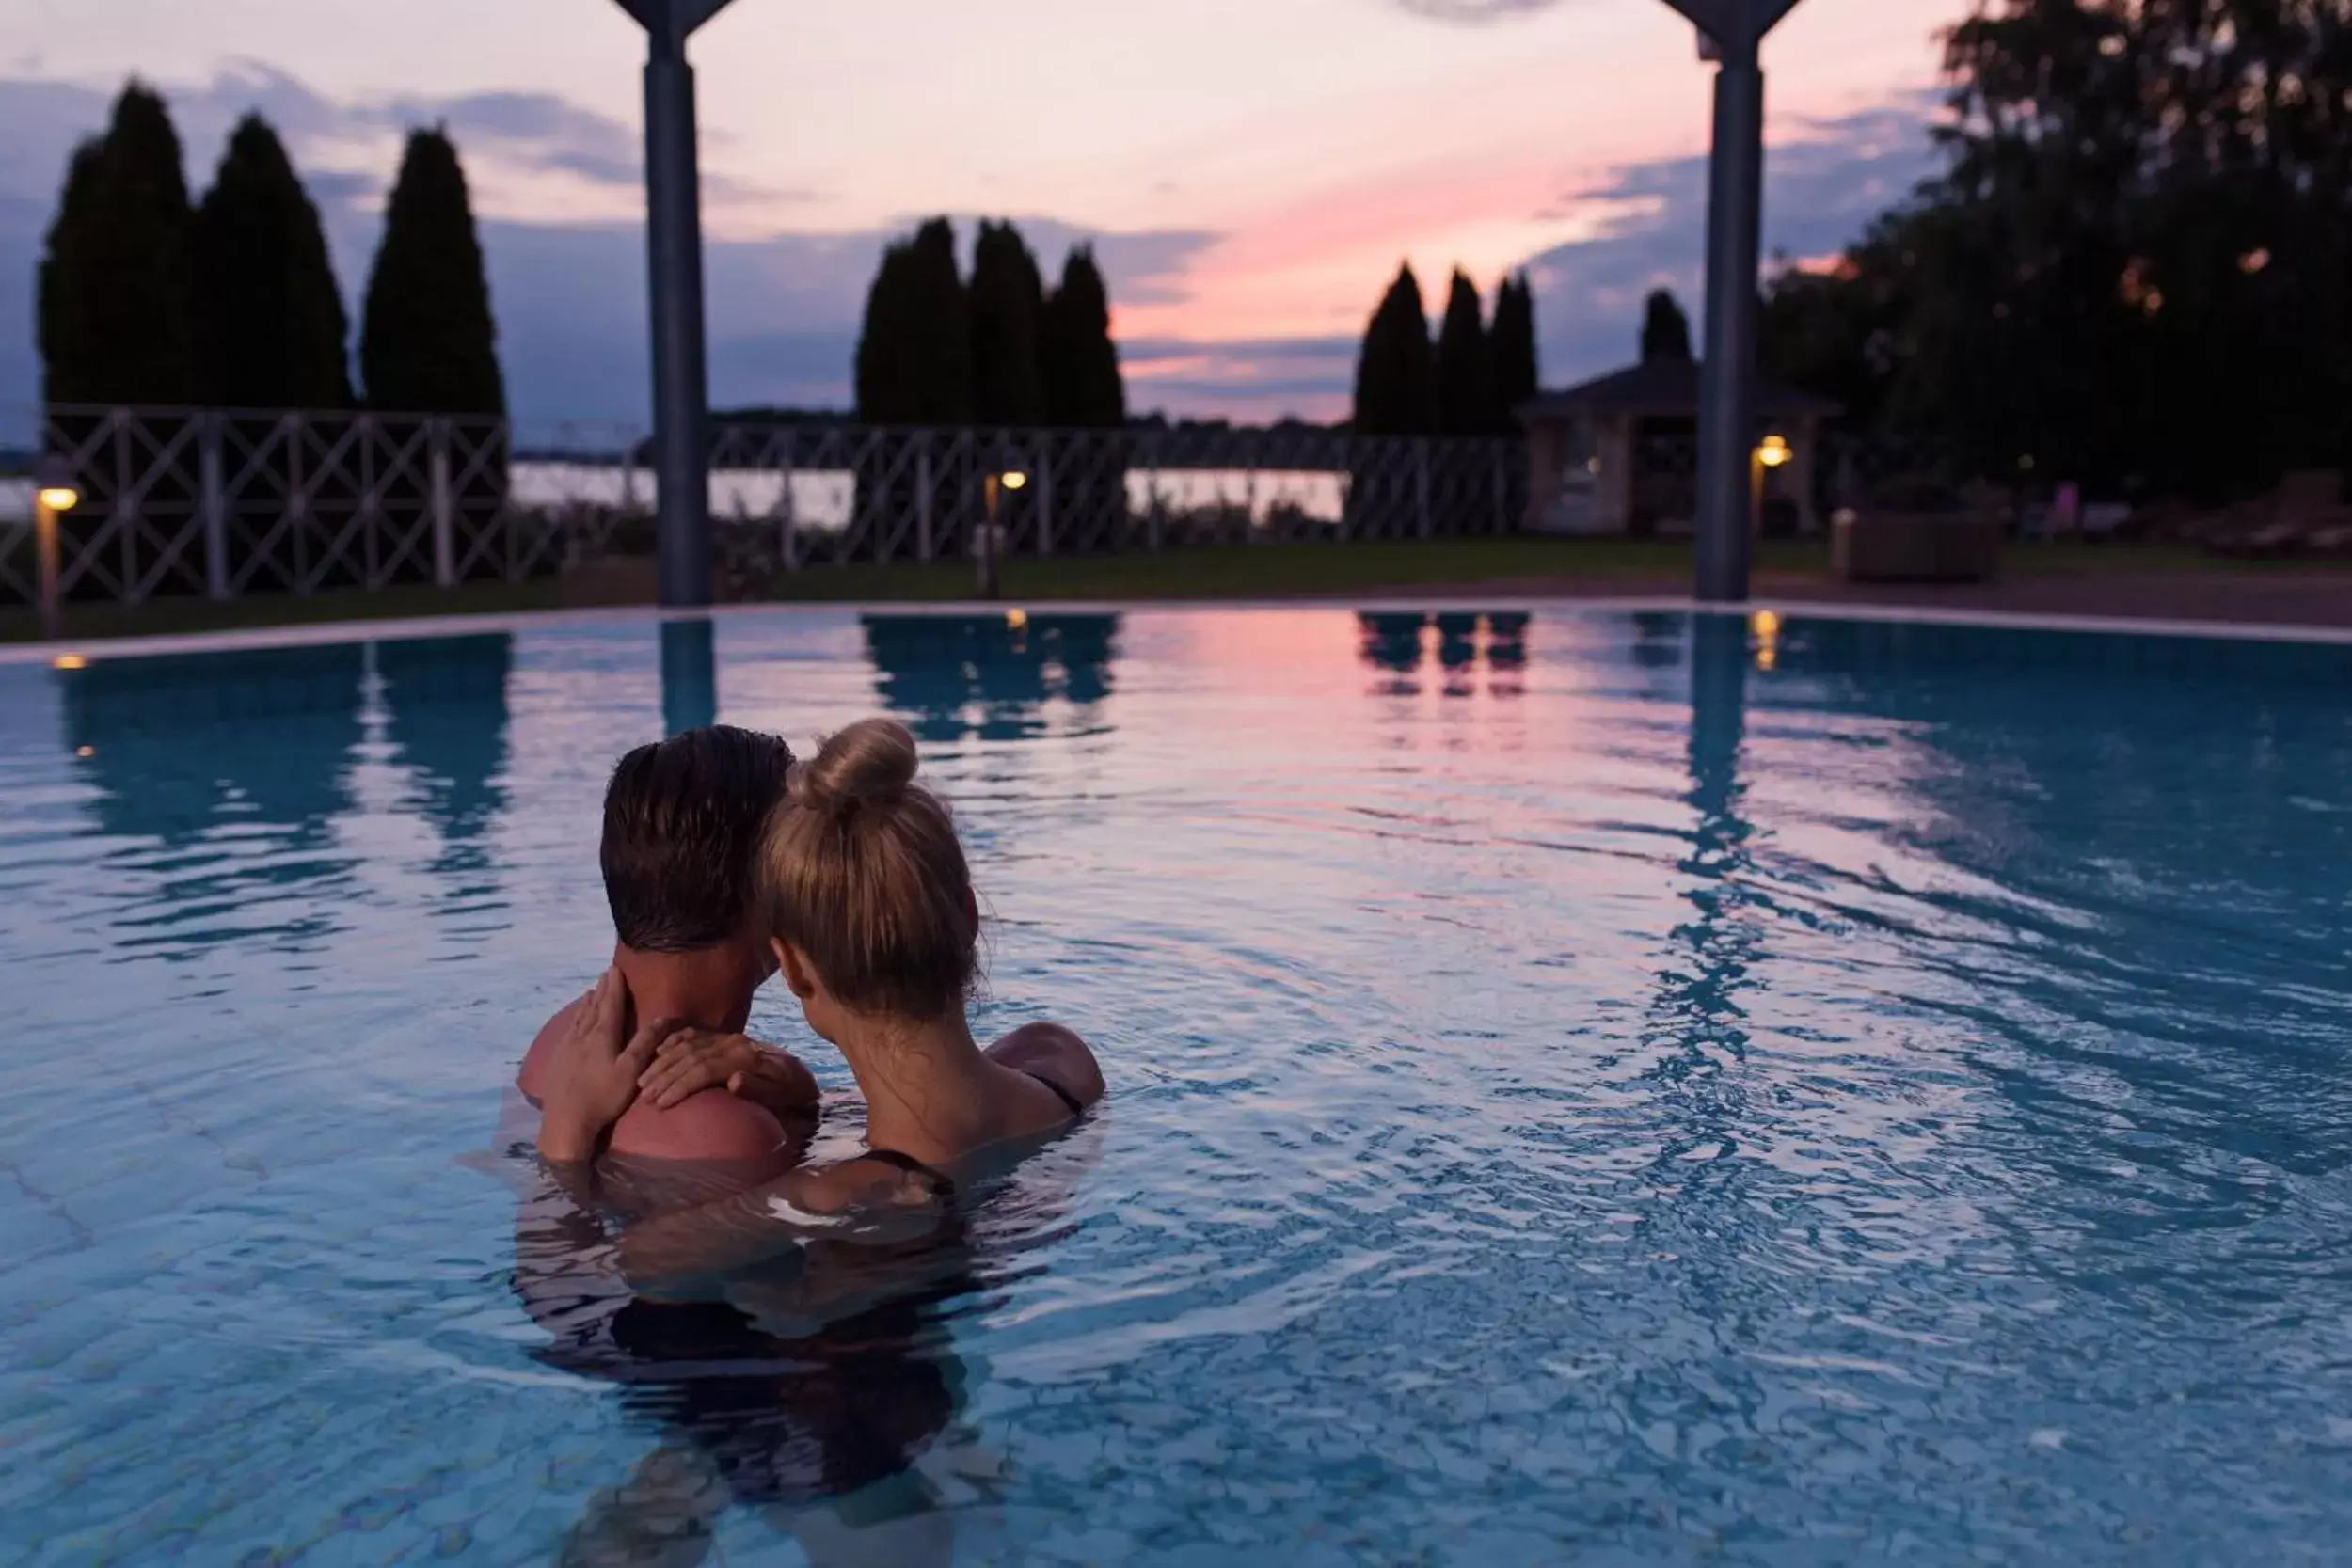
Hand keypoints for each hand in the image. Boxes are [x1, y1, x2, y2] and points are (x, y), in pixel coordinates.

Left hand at [536, 969, 677, 1162]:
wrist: (565, 1121)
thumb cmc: (603, 1097)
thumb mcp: (630, 1072)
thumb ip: (645, 1044)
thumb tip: (661, 1018)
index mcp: (602, 1036)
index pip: (611, 1005)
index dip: (615, 987)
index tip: (616, 969)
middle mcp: (582, 1036)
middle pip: (594, 1007)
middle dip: (601, 990)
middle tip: (604, 973)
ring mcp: (566, 1047)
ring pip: (579, 1018)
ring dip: (586, 1003)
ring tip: (590, 991)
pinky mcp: (557, 1060)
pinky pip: (567, 1030)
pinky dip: (574, 1019)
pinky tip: (573, 1021)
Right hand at [639, 1029, 820, 1117]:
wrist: (802, 1075)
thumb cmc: (790, 1093)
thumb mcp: (781, 1097)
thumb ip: (759, 1090)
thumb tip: (734, 1082)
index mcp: (744, 1057)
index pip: (703, 1070)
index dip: (679, 1086)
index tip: (660, 1103)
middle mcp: (734, 1043)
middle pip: (690, 1057)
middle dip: (664, 1075)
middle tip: (642, 1094)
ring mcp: (728, 1037)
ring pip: (688, 1045)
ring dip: (663, 1061)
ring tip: (643, 1078)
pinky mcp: (726, 1037)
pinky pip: (695, 1033)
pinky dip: (675, 1039)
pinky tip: (660, 1049)